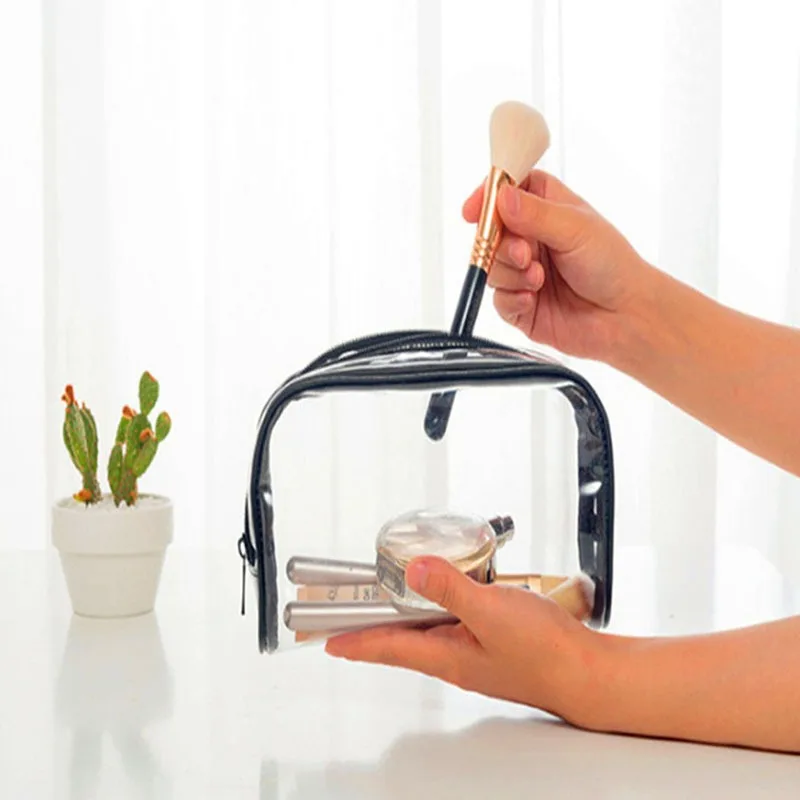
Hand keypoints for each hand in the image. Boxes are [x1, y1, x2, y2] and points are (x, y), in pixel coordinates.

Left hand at [325, 556, 602, 726]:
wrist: (586, 673)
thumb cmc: (545, 653)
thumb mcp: (492, 612)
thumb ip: (451, 590)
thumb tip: (414, 569)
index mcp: (446, 655)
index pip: (387, 647)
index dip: (355, 640)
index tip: (327, 639)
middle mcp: (454, 656)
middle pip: (401, 640)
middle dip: (372, 626)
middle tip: (348, 615)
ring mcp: (473, 651)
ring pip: (428, 630)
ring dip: (404, 615)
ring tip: (387, 598)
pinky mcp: (492, 641)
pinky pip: (454, 623)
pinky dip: (439, 607)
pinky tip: (446, 593)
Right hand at [464, 170, 652, 362]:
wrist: (626, 317)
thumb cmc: (614, 267)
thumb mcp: (576, 228)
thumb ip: (536, 214)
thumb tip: (502, 198)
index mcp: (547, 209)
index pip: (508, 190)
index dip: (488, 197)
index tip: (473, 209)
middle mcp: (533, 239)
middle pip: (491, 232)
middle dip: (502, 244)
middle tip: (524, 253)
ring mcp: (524, 272)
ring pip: (491, 267)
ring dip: (510, 274)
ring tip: (538, 279)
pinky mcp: (521, 304)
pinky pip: (497, 300)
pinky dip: (512, 299)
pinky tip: (533, 298)